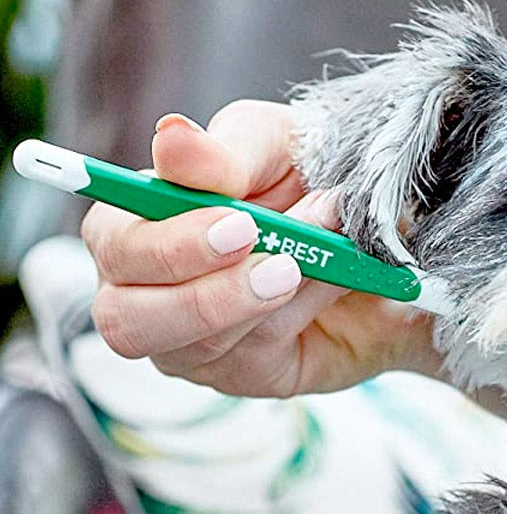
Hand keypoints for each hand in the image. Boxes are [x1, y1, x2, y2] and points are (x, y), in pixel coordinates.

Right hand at [81, 101, 441, 396]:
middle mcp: (144, 291)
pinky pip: (254, 356)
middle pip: (128, 321)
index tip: (241, 223)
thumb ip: (224, 152)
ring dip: (267, 301)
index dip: (169, 243)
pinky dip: (300, 313)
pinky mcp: (242, 373)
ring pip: (197, 345)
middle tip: (281, 264)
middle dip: (208, 294)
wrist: (384, 229)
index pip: (114, 247)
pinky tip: (330, 282)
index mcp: (134, 224)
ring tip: (320, 260)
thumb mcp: (276, 146)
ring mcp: (188, 341)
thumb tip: (171, 140)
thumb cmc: (304, 174)